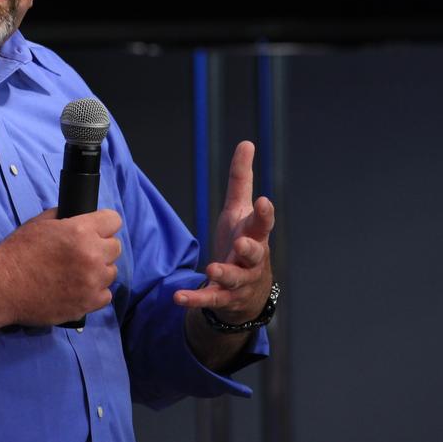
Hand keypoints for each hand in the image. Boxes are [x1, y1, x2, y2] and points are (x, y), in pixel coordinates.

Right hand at [0, 207, 122, 325]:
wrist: (3, 287)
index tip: (97, 230)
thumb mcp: (39, 223)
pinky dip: (95, 292)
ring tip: (78, 273)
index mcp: (80, 231)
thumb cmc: (18, 252)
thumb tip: (77, 217)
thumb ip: (63, 217)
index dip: (104, 224)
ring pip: (111, 272)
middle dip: (101, 247)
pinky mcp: (88, 304)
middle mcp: (92, 255)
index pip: (113, 220)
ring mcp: (92, 282)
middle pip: (116, 247)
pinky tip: (79, 289)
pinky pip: (106, 295)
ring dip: (98, 271)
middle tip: (83, 253)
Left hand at [174, 140, 274, 323]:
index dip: (264, 214)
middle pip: (256, 254)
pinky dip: (195, 299)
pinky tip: (178, 297)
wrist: (248, 292)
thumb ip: (241, 179)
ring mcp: (239, 281)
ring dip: (224, 274)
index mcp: (255, 235)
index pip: (264, 224)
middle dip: (250, 249)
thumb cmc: (244, 242)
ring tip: (212, 269)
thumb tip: (246, 142)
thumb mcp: (240, 210)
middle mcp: (252, 260)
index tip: (263, 202)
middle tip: (242, 244)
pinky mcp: (222, 298)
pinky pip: (209, 299)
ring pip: (235, 279)